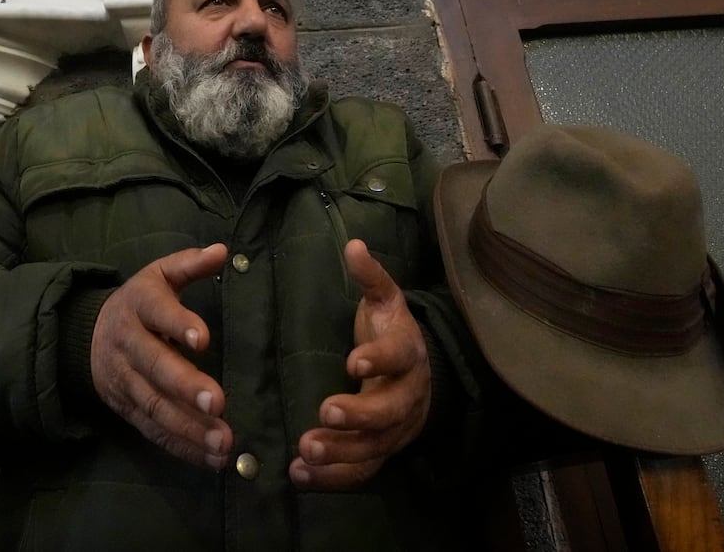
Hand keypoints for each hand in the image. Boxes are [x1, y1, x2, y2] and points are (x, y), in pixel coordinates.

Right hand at [91, 244, 232, 469]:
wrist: (86, 336)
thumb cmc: (139, 303)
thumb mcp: (158, 275)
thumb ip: (189, 264)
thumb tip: (221, 251)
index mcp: (138, 305)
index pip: (157, 312)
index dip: (178, 323)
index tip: (203, 339)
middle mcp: (128, 344)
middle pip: (155, 366)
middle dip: (186, 387)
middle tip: (219, 403)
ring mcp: (125, 381)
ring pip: (154, 406)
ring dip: (189, 427)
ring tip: (223, 441)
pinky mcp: (127, 409)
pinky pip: (153, 431)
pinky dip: (182, 447)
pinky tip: (211, 458)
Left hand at [290, 239, 431, 489]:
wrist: (424, 376)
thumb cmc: (393, 333)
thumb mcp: (386, 301)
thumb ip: (371, 277)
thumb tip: (353, 245)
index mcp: (407, 354)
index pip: (397, 358)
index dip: (378, 360)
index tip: (352, 363)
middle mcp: (406, 395)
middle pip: (388, 411)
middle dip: (357, 415)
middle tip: (323, 413)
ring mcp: (396, 429)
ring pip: (374, 447)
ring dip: (341, 453)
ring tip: (305, 452)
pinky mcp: (382, 451)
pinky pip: (362, 470)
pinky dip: (333, 478)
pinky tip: (300, 476)